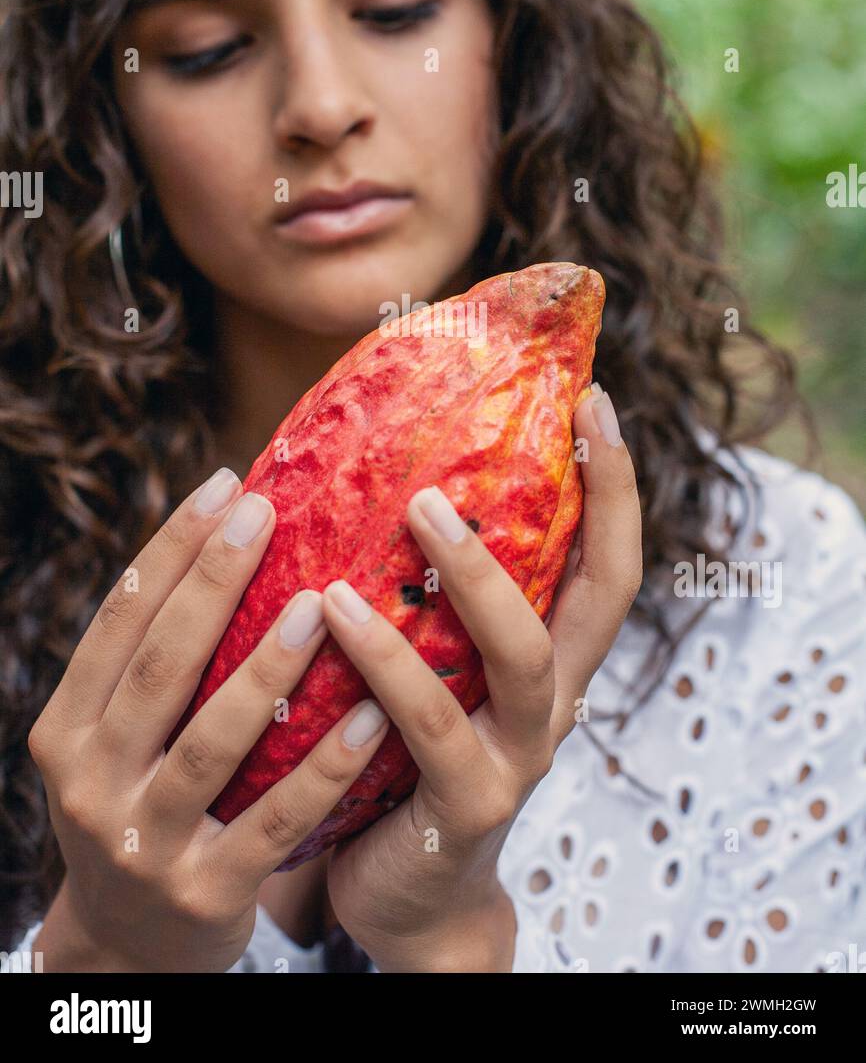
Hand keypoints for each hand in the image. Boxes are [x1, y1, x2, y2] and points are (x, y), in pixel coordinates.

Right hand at [28, 467, 390, 972]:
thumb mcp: (118, 742)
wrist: (132, 948)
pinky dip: (325, 767)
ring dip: (268, 669)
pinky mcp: (206, 893)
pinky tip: (374, 716)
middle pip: (159, 668)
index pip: (118, 623)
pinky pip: (276, 820)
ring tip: (320, 606)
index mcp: (66, 731)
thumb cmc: (142, 806)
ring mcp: (146, 844)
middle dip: (212, 582)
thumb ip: (157, 664)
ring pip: (212, 743)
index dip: (170, 550)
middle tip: (267, 513)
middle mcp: (92, 784)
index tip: (225, 484)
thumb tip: (233, 538)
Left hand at [321, 383, 641, 971]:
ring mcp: (520, 757)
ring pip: (521, 657)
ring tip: (414, 509)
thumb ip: (429, 597)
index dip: (614, 484)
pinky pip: (430, 728)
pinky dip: (386, 666)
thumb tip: (373, 472)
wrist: (408, 892)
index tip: (595, 398)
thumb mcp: (439, 669)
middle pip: (601, 599)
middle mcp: (555, 703)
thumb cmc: (407, 754)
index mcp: (553, 659)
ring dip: (473, 577)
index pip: (610, 562)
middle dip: (583, 508)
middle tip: (520, 422)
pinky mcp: (467, 806)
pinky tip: (332, 614)